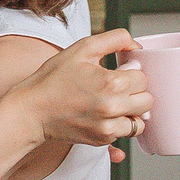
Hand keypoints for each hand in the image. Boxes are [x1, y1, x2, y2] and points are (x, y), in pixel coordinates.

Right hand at [10, 29, 151, 157]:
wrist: (32, 110)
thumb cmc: (53, 79)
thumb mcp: (82, 48)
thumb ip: (115, 39)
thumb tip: (136, 45)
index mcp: (112, 82)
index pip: (144, 78)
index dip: (132, 73)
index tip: (118, 73)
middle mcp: (113, 107)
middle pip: (147, 100)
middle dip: (136, 92)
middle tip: (117, 88)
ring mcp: (108, 127)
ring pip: (140, 121)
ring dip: (131, 112)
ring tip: (112, 103)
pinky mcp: (102, 140)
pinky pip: (125, 133)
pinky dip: (119, 124)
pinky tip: (103, 114)